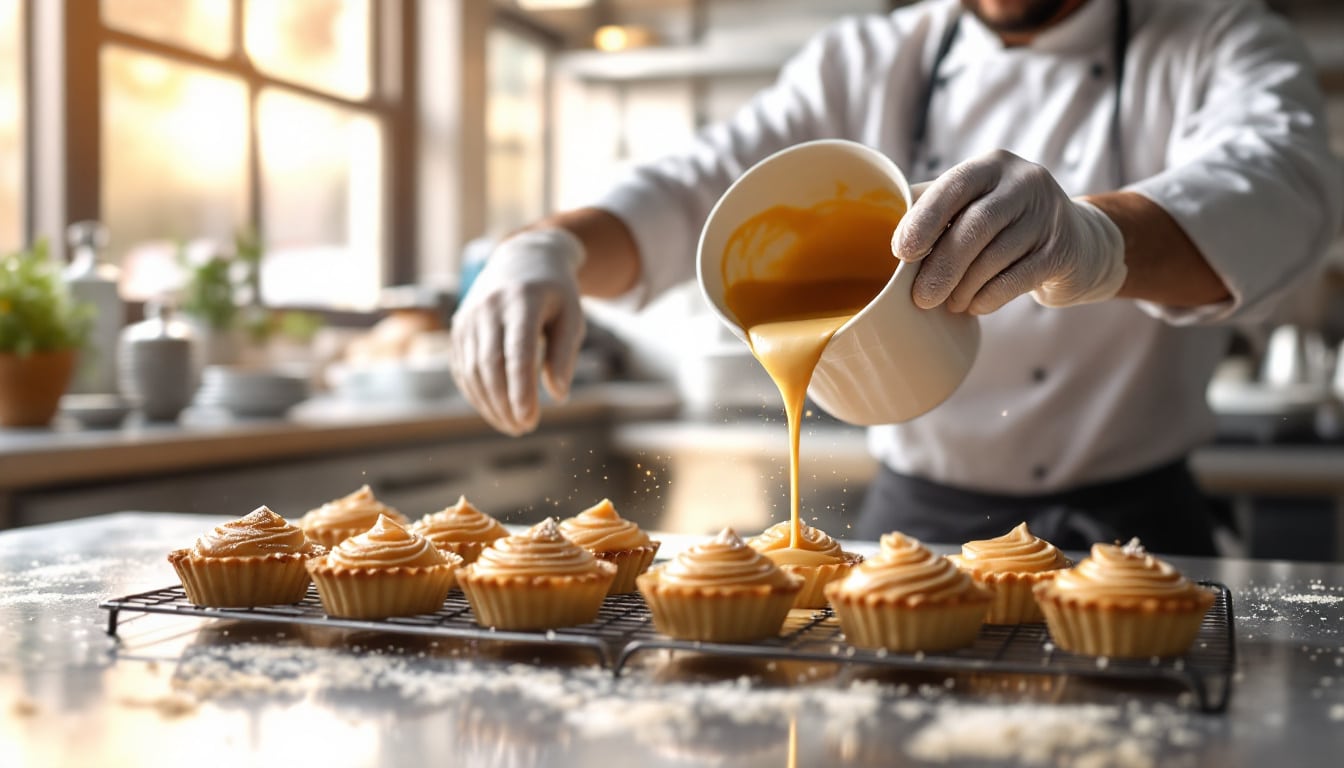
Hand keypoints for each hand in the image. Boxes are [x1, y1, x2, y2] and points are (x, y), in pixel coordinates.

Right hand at [448, 228, 586, 435]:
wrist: (521, 259)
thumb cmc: (554, 294)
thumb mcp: (572, 316)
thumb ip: (565, 354)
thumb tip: (558, 396)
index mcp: (522, 301)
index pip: (517, 352)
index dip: (521, 389)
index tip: (530, 419)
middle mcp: (489, 307)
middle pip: (490, 365)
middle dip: (505, 403)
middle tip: (525, 429)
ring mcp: (469, 317)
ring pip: (473, 370)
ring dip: (490, 404)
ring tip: (512, 426)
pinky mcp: (458, 328)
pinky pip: (463, 368)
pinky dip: (476, 394)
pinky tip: (494, 410)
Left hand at [892, 149, 1126, 313]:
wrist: (1078, 243)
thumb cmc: (1004, 225)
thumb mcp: (973, 204)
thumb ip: (932, 208)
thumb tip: (880, 228)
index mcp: (991, 166)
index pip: (954, 186)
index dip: (924, 219)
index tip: (900, 252)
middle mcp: (1024, 182)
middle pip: (975, 226)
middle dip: (942, 266)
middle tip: (920, 298)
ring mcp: (1048, 214)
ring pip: (995, 256)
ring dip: (963, 287)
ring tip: (948, 303)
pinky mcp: (1063, 249)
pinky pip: (1017, 278)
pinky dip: (988, 297)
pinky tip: (974, 306)